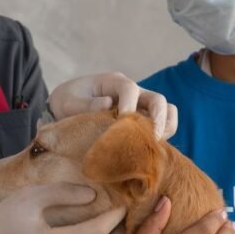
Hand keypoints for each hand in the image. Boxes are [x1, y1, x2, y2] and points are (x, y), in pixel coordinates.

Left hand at [48, 73, 178, 138]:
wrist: (67, 108)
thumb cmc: (67, 102)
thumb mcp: (67, 102)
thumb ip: (84, 103)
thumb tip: (107, 104)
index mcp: (113, 82)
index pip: (129, 88)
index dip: (129, 104)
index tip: (121, 121)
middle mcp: (133, 92)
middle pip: (157, 99)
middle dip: (158, 117)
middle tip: (152, 137)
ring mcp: (140, 107)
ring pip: (167, 111)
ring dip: (166, 127)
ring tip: (155, 145)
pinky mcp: (142, 122)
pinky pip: (163, 125)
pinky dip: (163, 136)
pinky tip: (149, 151)